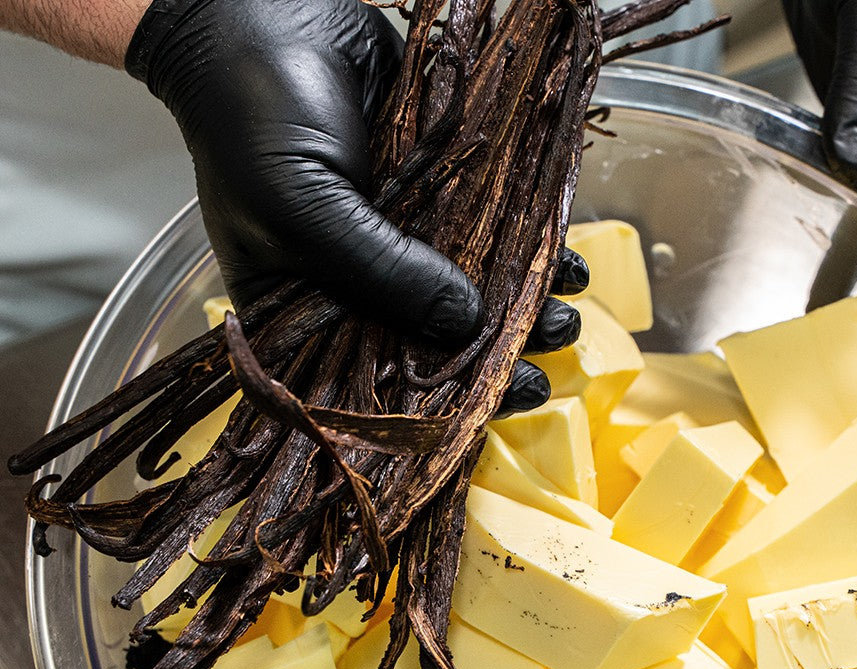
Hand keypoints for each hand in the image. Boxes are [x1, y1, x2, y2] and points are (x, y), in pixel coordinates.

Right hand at [126, 0, 580, 412]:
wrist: (255, 10)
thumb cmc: (250, 118)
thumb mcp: (307, 213)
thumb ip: (386, 273)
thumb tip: (468, 325)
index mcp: (307, 311)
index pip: (380, 376)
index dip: (442, 396)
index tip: (499, 402)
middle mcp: (355, 282)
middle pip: (434, 336)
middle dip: (494, 351)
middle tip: (545, 366)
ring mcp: (397, 236)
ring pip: (468, 284)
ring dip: (521, 302)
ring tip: (567, 314)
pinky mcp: (431, 190)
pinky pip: (484, 227)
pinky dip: (524, 244)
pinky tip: (565, 260)